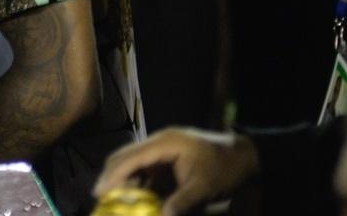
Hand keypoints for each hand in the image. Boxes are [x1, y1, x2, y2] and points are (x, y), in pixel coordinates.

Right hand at [93, 128, 260, 215]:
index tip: (99, 192)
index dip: (113, 175)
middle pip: (126, 157)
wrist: (247, 157)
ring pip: (133, 165)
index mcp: (165, 143)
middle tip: (101, 199)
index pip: (131, 157)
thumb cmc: (226, 167)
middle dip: (111, 178)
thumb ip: (182, 203)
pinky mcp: (168, 161)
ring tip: (114, 202)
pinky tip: (136, 201)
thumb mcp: (205, 187)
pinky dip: (138, 186)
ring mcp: (163, 151)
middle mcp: (159, 144)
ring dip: (124, 183)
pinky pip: (146, 173)